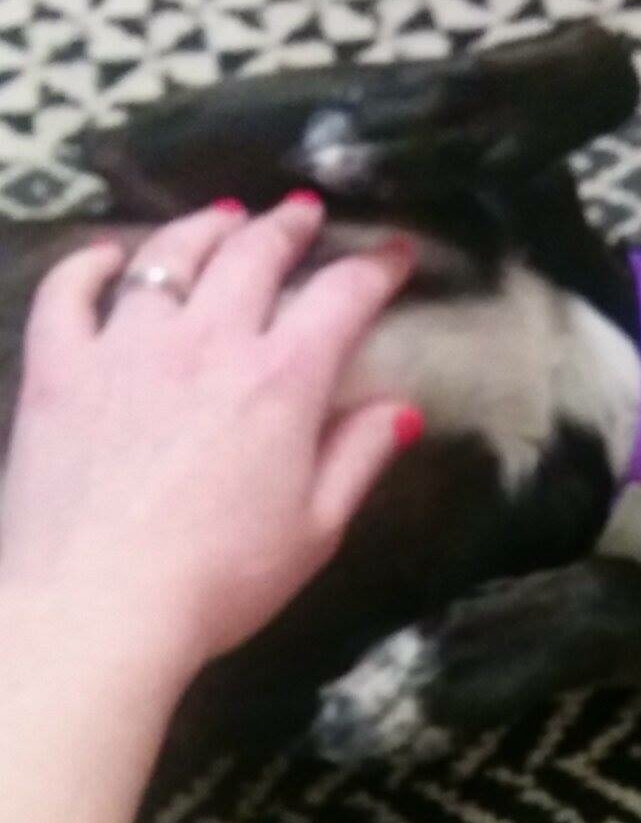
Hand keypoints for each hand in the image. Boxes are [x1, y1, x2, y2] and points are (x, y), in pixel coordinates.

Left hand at [0, 194, 418, 694]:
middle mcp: (207, 342)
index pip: (341, 297)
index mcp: (281, 381)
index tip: (396, 255)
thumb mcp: (314, 530)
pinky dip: (91, 264)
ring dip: (203, 229)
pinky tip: (107, 258)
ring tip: (222, 219)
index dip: (376, 267)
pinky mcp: (59, 368)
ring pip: (168, 257)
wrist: (99, 608)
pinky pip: (69, 292)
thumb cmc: (221, 581)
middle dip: (287, 227)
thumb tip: (399, 408)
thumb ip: (358, 458)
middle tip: (303, 215)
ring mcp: (125, 347)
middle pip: (253, 255)